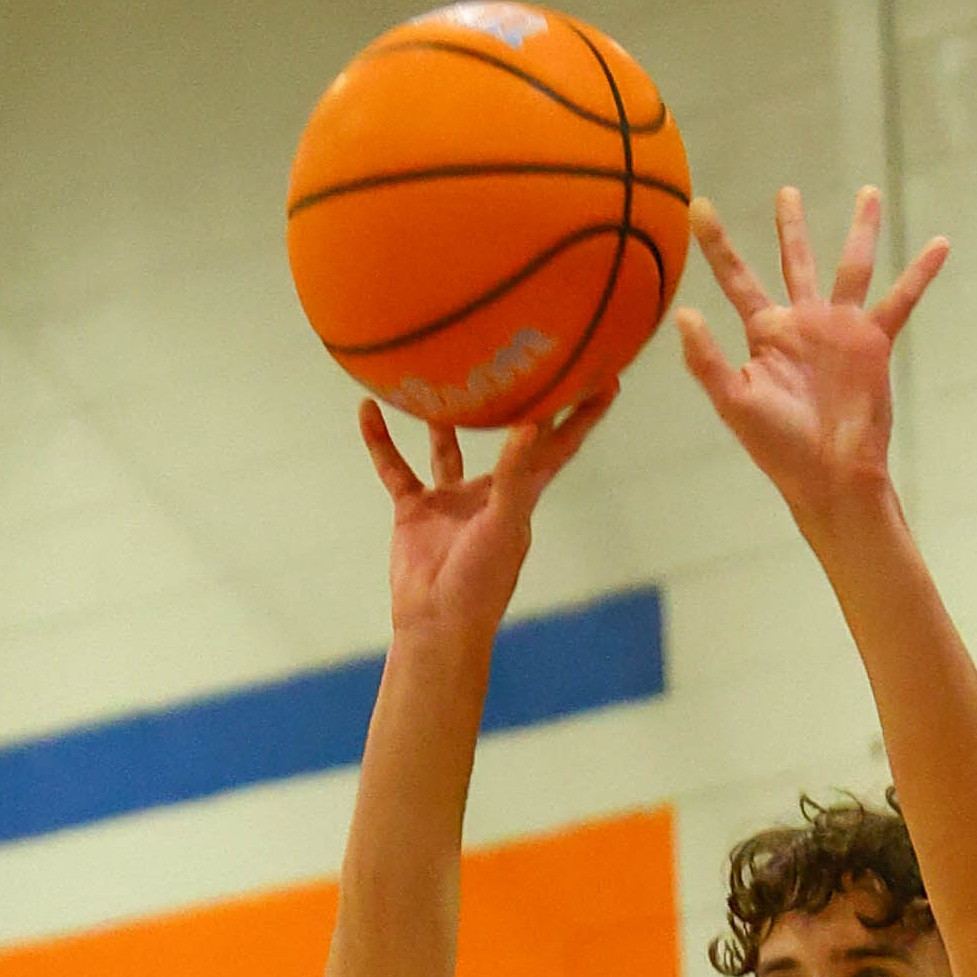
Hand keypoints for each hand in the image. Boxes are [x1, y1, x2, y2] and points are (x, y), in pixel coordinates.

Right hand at [358, 385, 613, 654]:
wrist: (436, 624)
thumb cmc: (480, 583)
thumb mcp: (503, 524)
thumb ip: (514, 475)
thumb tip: (531, 424)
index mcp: (523, 496)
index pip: (560, 445)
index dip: (584, 414)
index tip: (608, 376)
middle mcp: (490, 492)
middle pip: (507, 435)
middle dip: (518, 399)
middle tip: (524, 352)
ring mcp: (451, 500)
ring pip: (446, 445)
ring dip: (443, 414)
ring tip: (441, 368)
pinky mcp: (415, 511)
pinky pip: (396, 467)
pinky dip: (381, 441)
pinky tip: (368, 408)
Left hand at [678, 186, 945, 533]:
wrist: (832, 475)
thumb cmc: (779, 447)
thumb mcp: (735, 404)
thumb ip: (707, 361)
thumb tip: (684, 313)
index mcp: (766, 334)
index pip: (737, 278)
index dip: (718, 243)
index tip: (700, 205)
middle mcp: (803, 323)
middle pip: (795, 260)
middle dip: (791, 226)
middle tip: (788, 192)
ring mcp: (840, 329)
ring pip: (851, 266)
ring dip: (861, 230)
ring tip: (869, 192)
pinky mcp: (873, 342)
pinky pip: (901, 300)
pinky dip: (920, 273)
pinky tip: (940, 244)